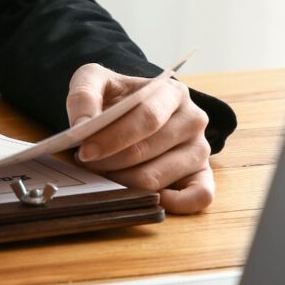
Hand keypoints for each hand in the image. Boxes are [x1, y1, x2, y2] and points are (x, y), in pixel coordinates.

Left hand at [66, 63, 213, 213]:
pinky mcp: (202, 176)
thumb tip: (82, 124)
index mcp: (172, 92)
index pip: (147, 118)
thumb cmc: (116, 98)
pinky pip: (199, 197)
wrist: (130, 110)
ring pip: (157, 178)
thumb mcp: (94, 80)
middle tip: (87, 162)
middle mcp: (193, 120)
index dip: (114, 138)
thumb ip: (84, 94)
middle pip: (148, 151)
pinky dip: (171, 203)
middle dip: (109, 161)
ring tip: (103, 171)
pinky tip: (139, 196)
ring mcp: (200, 150)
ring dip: (122, 181)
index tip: (86, 150)